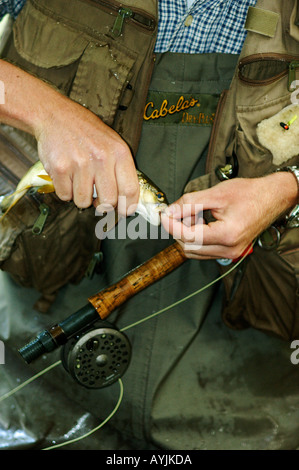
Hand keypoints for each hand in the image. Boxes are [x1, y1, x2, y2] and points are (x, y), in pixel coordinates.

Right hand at [35, 96, 138, 212]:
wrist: (55, 115)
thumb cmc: (86, 132)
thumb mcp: (112, 144)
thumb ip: (121, 169)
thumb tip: (127, 201)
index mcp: (119, 153)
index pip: (130, 189)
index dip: (128, 206)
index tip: (124, 211)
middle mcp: (101, 158)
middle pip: (108, 202)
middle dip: (102, 204)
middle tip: (97, 197)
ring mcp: (80, 164)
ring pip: (84, 202)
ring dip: (80, 196)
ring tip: (79, 179)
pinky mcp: (60, 168)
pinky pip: (65, 196)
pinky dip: (65, 190)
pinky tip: (67, 175)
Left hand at [161, 173, 297, 259]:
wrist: (272, 197)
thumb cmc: (249, 193)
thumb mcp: (216, 194)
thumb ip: (190, 203)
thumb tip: (170, 212)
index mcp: (227, 234)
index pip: (189, 236)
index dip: (172, 225)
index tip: (164, 215)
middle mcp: (230, 248)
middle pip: (189, 247)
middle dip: (178, 229)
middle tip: (179, 210)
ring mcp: (231, 252)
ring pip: (194, 251)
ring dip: (187, 234)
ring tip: (195, 214)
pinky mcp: (230, 251)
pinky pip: (204, 250)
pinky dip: (196, 238)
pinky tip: (201, 222)